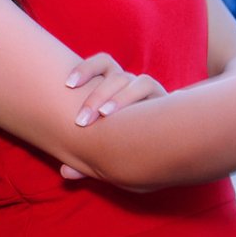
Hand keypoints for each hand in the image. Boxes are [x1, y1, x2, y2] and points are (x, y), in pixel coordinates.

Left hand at [59, 53, 166, 178]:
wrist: (170, 148)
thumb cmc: (129, 147)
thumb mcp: (107, 152)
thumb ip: (88, 161)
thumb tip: (65, 172)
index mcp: (114, 87)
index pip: (101, 64)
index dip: (85, 68)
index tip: (68, 84)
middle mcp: (131, 84)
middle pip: (113, 75)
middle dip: (95, 95)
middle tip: (81, 120)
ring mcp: (149, 91)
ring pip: (133, 81)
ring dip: (118, 97)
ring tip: (105, 115)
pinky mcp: (165, 100)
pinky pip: (151, 88)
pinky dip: (136, 99)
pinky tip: (133, 117)